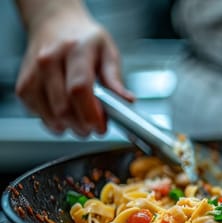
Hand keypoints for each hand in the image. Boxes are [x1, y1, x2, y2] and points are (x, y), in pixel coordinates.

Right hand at [15, 6, 133, 136]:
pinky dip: (53, 121)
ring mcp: (33, 73)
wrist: (56, 25)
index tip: (101, 126)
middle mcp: (49, 60)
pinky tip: (64, 113)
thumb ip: (115, 79)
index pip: (79, 88)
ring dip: (69, 126)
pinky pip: (37, 113)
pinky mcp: (23, 85)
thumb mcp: (108, 52)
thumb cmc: (84, 39)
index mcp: (75, 50)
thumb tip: (126, 100)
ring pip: (49, 115)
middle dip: (82, 125)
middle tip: (94, 126)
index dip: (91, 114)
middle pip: (63, 107)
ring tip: (81, 121)